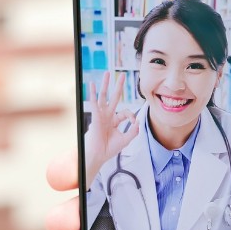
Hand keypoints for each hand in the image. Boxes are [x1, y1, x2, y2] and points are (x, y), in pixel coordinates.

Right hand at [46, 22, 230, 229]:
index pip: (180, 117)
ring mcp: (199, 227)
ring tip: (60, 220)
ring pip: (128, 208)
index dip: (136, 110)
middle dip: (95, 167)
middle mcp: (219, 185)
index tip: (96, 104)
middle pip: (142, 164)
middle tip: (62, 172)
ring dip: (87, 212)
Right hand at [82, 72, 137, 186]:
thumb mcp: (126, 139)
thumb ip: (133, 131)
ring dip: (105, 84)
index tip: (134, 123)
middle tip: (122, 75)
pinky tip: (92, 84)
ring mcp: (101, 115)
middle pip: (114, 97)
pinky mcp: (95, 117)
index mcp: (114, 121)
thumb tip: (138, 122)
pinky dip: (93, 94)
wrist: (98, 156)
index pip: (125, 112)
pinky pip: (94, 103)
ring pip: (104, 97)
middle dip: (118, 86)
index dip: (132, 116)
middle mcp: (107, 116)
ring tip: (107, 73)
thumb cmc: (109, 149)